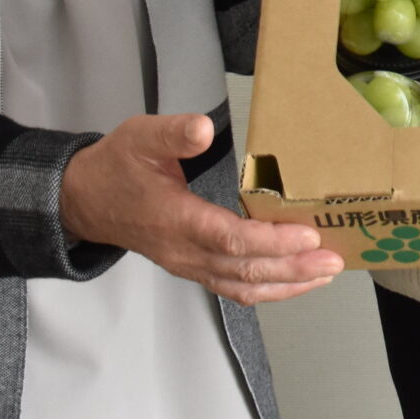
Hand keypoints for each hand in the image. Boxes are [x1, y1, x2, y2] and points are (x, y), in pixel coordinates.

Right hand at [60, 113, 343, 303]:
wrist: (85, 201)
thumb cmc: (116, 167)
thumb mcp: (139, 137)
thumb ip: (172, 134)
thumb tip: (203, 130)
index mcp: (175, 220)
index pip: (229, 239)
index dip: (271, 241)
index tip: (307, 236)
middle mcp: (184, 251)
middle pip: (244, 270)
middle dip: (293, 268)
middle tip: (334, 259)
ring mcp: (189, 265)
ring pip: (242, 285)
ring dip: (287, 284)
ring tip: (325, 274)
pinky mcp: (193, 268)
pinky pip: (234, 287)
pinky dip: (268, 288)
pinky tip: (294, 282)